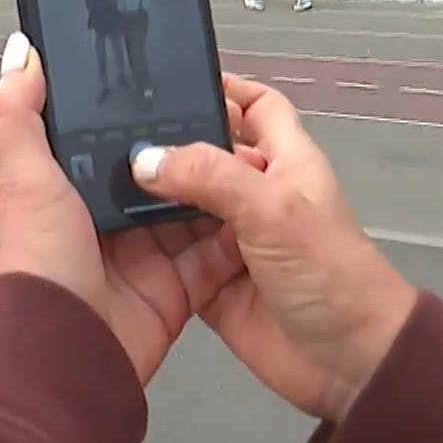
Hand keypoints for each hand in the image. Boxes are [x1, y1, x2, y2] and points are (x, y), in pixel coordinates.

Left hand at [0, 33, 253, 384]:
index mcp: (67, 188)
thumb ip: (16, 115)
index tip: (174, 83)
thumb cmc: (38, 267)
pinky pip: (218, 256)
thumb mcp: (21, 179)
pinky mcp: (178, 288)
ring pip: (197, 208)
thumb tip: (20, 52)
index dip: (138, 113)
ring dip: (225, 187)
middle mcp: (106, 219)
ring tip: (258, 157)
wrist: (68, 355)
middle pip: (162, 171)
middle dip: (195, 148)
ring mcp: (145, 255)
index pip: (109, 138)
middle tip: (232, 119)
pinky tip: (263, 209)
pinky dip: (240, 237)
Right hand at [132, 74, 419, 422]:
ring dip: (146, 196)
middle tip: (110, 128)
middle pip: (204, 155)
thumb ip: (211, 178)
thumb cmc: (334, 277)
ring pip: (179, 206)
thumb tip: (147, 159)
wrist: (350, 365)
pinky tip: (106, 232)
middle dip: (166, 142)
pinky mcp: (209, 283)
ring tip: (92, 173)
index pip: (257, 107)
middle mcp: (255, 197)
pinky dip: (143, 247)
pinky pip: (168, 257)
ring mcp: (230, 241)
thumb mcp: (275, 210)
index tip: (174, 78)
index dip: (224, 88)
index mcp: (286, 164)